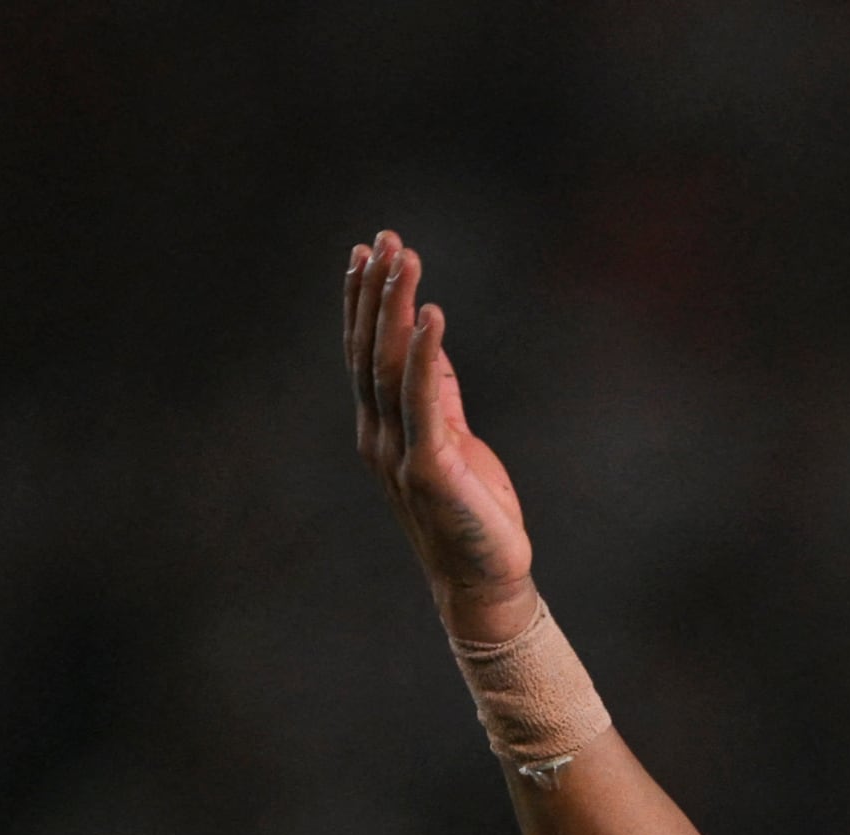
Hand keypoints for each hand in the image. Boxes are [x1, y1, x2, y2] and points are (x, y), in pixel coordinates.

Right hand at [344, 230, 537, 643]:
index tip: (365, 251)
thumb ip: (438, 396)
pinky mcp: (431, 467)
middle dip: (375, 291)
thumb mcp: (453, 441)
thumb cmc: (472, 514)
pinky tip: (434, 314)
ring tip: (404, 259)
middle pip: (370, 349)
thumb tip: (429, 343)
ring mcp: (400, 451)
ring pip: (390, 366)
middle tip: (382, 238)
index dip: (363, 301)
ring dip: (396, 308)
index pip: (365, 352)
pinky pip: (426, 400)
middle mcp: (380, 435)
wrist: (485, 580)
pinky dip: (428, 354)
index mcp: (382, 427)